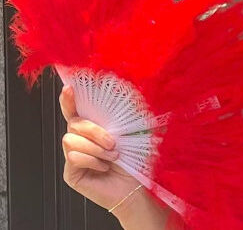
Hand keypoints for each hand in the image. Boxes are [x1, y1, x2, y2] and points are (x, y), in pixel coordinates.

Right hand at [58, 84, 142, 213]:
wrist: (133, 188)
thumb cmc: (133, 162)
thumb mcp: (132, 136)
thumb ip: (126, 120)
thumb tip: (136, 98)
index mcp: (93, 129)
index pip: (76, 111)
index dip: (69, 100)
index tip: (69, 89)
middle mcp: (80, 141)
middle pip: (74, 123)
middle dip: (94, 131)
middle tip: (113, 143)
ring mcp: (73, 156)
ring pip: (71, 140)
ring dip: (95, 148)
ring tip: (112, 157)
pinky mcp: (70, 172)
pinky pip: (73, 158)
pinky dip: (91, 161)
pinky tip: (103, 168)